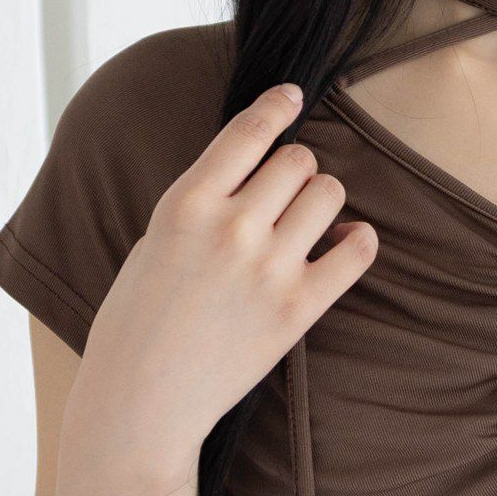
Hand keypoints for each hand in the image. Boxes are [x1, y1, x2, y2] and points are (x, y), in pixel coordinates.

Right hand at [75, 83, 377, 494]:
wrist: (142, 400)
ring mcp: (269, 268)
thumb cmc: (137, 324)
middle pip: (297, 161)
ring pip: (328, 195)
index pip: (248, 131)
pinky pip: (354, 253)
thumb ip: (202, 205)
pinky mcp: (298, 310)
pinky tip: (351, 241)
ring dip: (324, 201)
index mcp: (186, 202)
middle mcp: (232, 227)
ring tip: (310, 222)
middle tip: (286, 195)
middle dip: (296, 171)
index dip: (277, 107)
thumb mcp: (155, 243)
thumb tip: (255, 176)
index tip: (294, 95)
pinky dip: (359, 241)